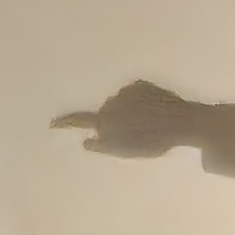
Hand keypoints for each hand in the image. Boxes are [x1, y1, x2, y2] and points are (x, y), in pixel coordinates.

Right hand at [51, 80, 192, 156]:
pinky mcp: (140, 84)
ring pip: (121, 104)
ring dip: (130, 111)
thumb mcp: (126, 150)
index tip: (52, 123)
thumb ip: (104, 146)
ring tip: (150, 122)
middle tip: (136, 133)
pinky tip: (156, 110)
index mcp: (106, 120)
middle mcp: (110, 102)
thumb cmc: (153, 141)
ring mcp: (125, 91)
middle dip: (116, 121)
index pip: (79, 120)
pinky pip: (135, 94)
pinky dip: (142, 102)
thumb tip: (86, 141)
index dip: (64, 122)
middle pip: (106, 113)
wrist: (181, 121)